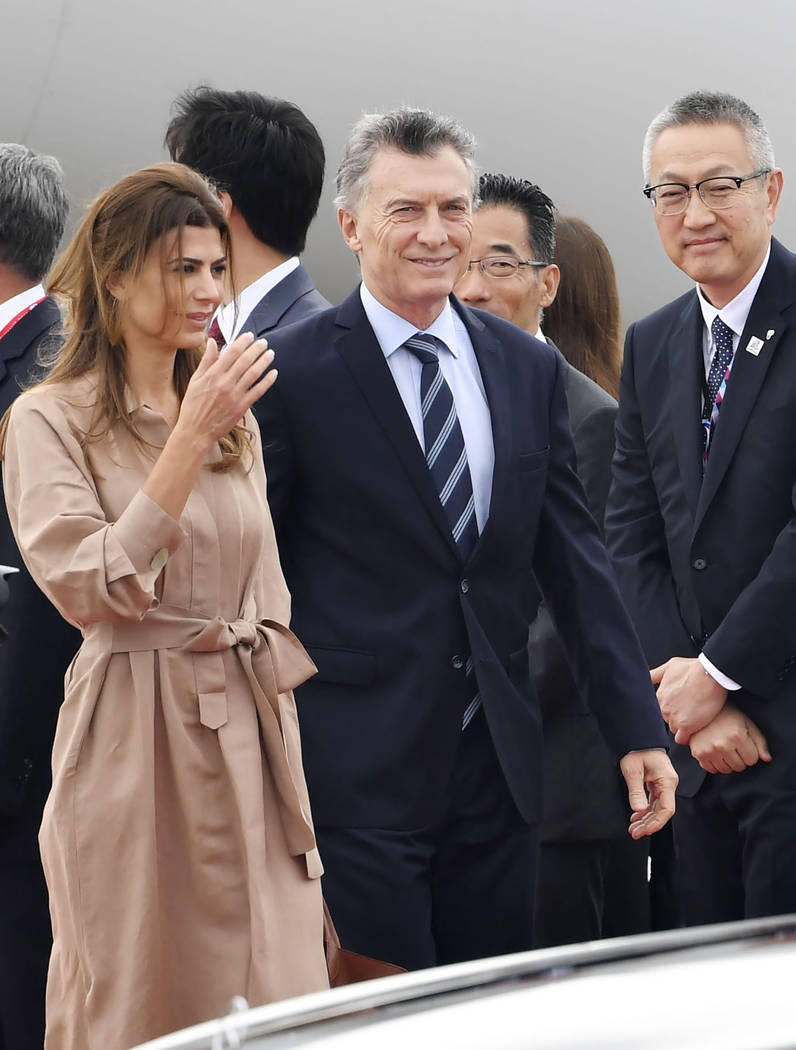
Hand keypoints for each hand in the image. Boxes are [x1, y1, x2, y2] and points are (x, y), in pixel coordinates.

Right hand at [176, 332, 276, 448]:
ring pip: (254, 374)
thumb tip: (211, 341)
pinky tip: (273, 373)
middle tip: (264, 342)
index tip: (249, 336)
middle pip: (245, 361)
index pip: (231, 352)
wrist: (196, 431)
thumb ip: (206, 361)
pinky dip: (267, 381)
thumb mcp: (195, 380)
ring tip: (270, 353)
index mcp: (212, 375)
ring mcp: (235, 395)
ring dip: (264, 361)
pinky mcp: (242, 407)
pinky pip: (258, 391)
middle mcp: (225, 383)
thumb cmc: (193, 406)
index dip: (243, 342)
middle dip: (256, 349)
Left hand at [619, 749, 677, 837]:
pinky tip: (636, 816)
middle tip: (634, 832)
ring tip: (633, 828)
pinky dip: (645, 810)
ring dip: (646, 819)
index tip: (644, 830)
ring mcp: (664, 784)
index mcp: (667, 781)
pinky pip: (654, 801)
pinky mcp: (658, 783)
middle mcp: (668, 784)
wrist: (638, 737)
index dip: (656, 822)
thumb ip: (636, 791)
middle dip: (648, 824)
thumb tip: (638, 809)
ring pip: (657, 808)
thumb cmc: (637, 749)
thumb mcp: (632, 770)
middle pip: (662, 811)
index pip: (667, 809)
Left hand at [651, 657, 726, 744]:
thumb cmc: (693, 668)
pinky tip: (693, 731)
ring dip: (682, 726)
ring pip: (674, 729)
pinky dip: (687, 737)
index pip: (658, 709)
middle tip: (688, 711)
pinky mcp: (687, 726)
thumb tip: (646, 677)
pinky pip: (682, 739)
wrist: (711, 674)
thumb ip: (655, 674)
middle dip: (676, 717)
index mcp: (659, 696)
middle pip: (667, 719)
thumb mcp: (669, 666)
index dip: (670, 708)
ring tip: (694, 719)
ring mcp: (674, 718)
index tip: (678, 706)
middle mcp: (664, 708)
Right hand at [688, 704, 770, 773]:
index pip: (752, 760)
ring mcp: (709, 750)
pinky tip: (716, 753)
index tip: (745, 744)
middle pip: (739, 767)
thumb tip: (767, 759)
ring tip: (726, 749)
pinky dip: (715, 764)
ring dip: (728, 763)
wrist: (703, 709)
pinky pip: (711, 769)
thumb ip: (760, 742)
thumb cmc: (729, 715)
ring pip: (726, 770)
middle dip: (740, 759)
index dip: (751, 752)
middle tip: (735, 747)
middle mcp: (722, 745)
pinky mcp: (698, 753)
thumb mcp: (748, 723)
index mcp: (737, 736)